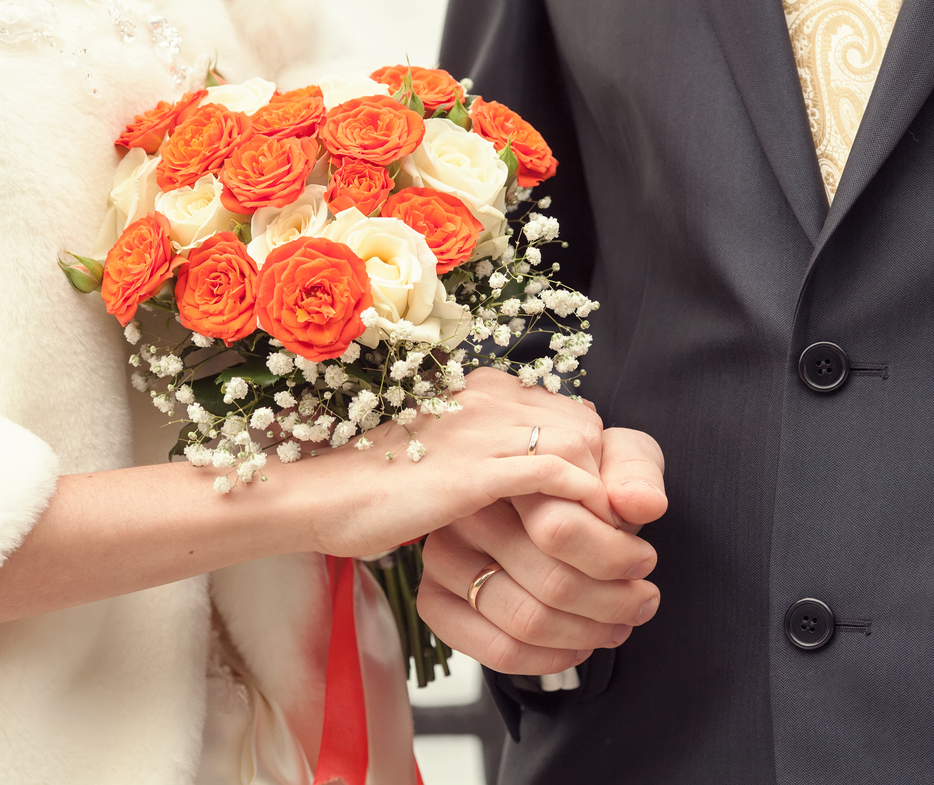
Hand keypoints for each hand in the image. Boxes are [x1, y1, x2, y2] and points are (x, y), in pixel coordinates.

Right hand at [300, 367, 608, 557]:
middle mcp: (487, 398)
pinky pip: (551, 476)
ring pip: (577, 448)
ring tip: (605, 542)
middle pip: (583, 427)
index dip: (593, 462)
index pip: (567, 414)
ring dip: (600, 499)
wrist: (319, 494)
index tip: (599, 507)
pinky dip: (578, 504)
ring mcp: (479, 430)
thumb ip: (490, 454)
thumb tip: (535, 478)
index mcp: (481, 391)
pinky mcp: (471, 470)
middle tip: (613, 529)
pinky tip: (579, 535)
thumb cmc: (375, 487)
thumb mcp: (444, 458)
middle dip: (607, 479)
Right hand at [417, 425, 666, 674]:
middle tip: (644, 602)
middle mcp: (463, 512)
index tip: (644, 562)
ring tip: (620, 625)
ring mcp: (443, 557)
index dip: (614, 556)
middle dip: (613, 602)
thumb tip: (643, 505)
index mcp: (505, 470)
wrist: (546, 496)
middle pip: (551, 582)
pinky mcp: (434, 599)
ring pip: (527, 619)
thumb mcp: (618, 456)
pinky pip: (496, 649)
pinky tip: (578, 646)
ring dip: (587, 633)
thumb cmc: (583, 478)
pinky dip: (549, 659)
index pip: (559, 529)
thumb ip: (635, 473)